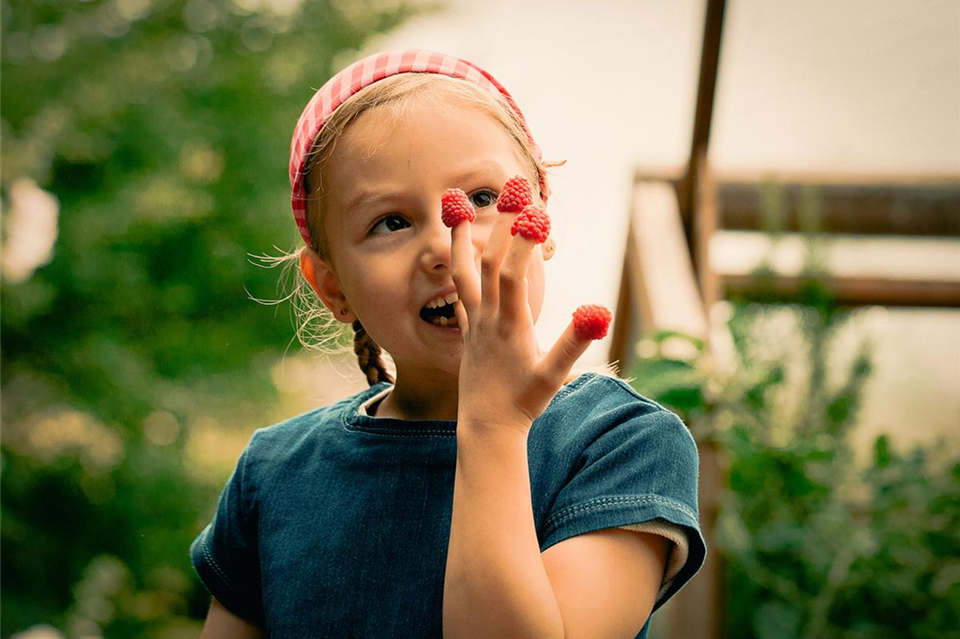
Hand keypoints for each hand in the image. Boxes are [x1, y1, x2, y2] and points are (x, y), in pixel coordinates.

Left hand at [448, 184, 607, 436]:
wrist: (487, 427)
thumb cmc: (524, 403)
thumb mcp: (554, 375)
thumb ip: (575, 343)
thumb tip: (600, 311)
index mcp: (509, 325)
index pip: (512, 274)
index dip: (521, 242)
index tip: (535, 211)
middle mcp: (487, 317)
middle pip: (490, 262)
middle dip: (501, 223)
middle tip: (512, 187)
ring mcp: (474, 322)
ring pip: (464, 272)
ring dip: (462, 237)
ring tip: (457, 204)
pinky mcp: (468, 329)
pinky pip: (460, 288)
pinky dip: (459, 263)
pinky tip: (457, 250)